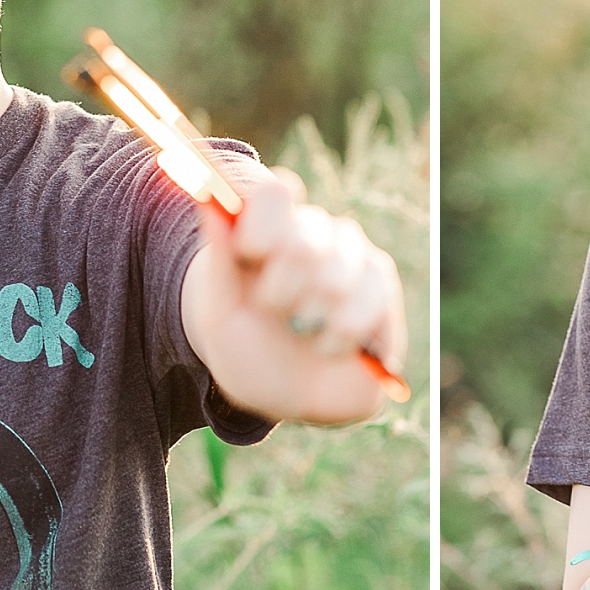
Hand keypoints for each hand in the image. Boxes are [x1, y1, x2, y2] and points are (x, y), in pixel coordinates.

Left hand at [182, 168, 406, 422]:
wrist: (290, 395)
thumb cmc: (248, 350)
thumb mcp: (221, 316)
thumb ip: (218, 259)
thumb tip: (208, 197)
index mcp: (268, 229)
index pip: (275, 195)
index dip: (263, 225)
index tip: (250, 255)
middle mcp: (314, 232)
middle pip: (306, 239)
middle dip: (282, 290)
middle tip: (273, 311)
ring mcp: (352, 255)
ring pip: (340, 276)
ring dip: (314, 318)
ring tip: (303, 332)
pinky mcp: (381, 284)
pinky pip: (374, 300)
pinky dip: (345, 333)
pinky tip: (331, 345)